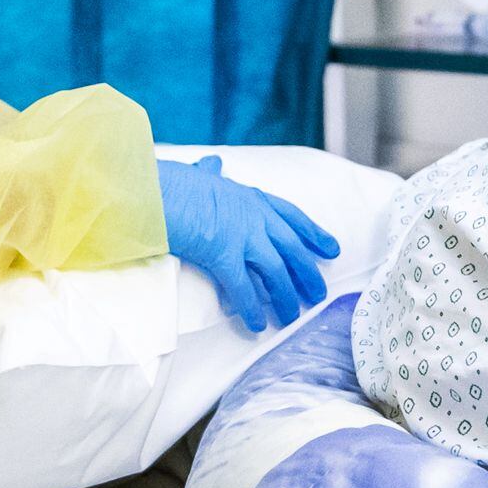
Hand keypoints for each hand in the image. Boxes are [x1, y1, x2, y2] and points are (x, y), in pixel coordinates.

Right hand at [156, 156, 339, 331]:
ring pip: (275, 272)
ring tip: (290, 317)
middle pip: (291, 249)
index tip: (331, 249)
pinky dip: (251, 309)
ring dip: (284, 297)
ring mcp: (242, 237)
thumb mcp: (201, 172)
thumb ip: (211, 173)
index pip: (292, 217)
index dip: (314, 235)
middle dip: (307, 273)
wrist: (155, 189)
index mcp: (251, 197)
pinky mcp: (224, 256)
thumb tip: (213, 163)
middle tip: (318, 294)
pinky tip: (256, 324)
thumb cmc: (174, 180)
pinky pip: (243, 289)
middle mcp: (254, 217)